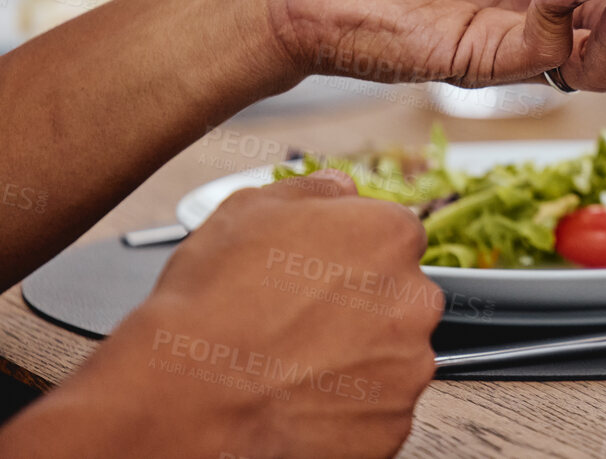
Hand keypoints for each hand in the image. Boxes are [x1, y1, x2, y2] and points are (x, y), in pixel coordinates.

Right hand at [0, 172, 441, 458]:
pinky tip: (302, 400)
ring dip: (357, 360)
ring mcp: (408, 366)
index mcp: (391, 236)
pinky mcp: (390, 424)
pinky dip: (348, 409)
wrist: (182, 393)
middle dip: (360, 309)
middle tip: (302, 325)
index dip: (350, 258)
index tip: (318, 278)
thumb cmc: (209, 302)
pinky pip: (378, 411)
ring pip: (392, 356)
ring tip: (296, 366)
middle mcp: (415, 298)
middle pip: (398, 298)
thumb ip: (314, 190)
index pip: (392, 239)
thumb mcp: (249, 209)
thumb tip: (340, 187)